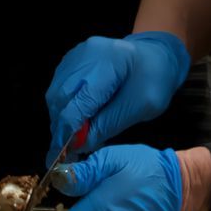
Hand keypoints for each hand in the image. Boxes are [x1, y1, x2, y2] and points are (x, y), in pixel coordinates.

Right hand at [45, 31, 190, 160]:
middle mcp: (85, 54)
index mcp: (108, 62)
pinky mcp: (72, 60)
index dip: (68, 131)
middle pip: (60, 97)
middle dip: (61, 126)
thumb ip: (108, 125)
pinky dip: (63, 107)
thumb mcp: (140, 107)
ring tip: (73, 136)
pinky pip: (59, 87)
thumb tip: (78, 145)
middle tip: (67, 150)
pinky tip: (76, 119)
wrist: (156, 55)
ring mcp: (76, 55)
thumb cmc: (154, 80)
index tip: (63, 155)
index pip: (78, 102)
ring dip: (60, 118)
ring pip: (55, 93)